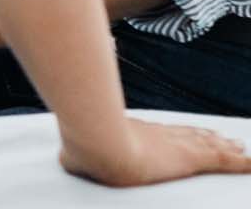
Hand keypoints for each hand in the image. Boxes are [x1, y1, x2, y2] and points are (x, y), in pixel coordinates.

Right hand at [61, 118, 250, 185]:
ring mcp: (176, 145)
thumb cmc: (86, 149)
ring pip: (209, 145)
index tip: (192, 134)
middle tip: (226, 140)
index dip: (181, 134)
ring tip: (240, 149)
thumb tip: (64, 158)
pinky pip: (222, 161)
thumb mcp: (78, 154)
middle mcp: (159, 135)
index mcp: (137, 133)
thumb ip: (76, 157)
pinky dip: (240, 163)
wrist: (99, 143)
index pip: (166, 134)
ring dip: (226, 148)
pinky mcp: (190, 158)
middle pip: (190, 136)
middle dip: (208, 138)